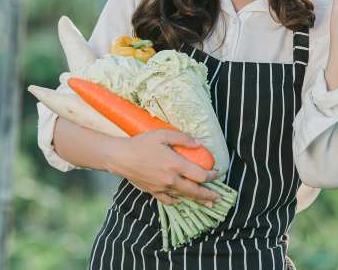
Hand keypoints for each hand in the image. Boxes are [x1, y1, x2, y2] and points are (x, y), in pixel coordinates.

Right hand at [107, 129, 221, 206]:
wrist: (119, 157)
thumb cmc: (140, 143)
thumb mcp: (162, 134)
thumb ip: (182, 138)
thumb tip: (199, 143)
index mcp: (175, 165)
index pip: (200, 175)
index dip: (212, 175)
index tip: (217, 172)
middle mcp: (171, 179)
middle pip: (195, 190)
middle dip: (209, 194)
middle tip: (218, 196)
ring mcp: (162, 187)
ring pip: (184, 196)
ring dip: (197, 199)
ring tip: (207, 202)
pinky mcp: (153, 191)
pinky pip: (168, 199)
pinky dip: (177, 200)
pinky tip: (181, 200)